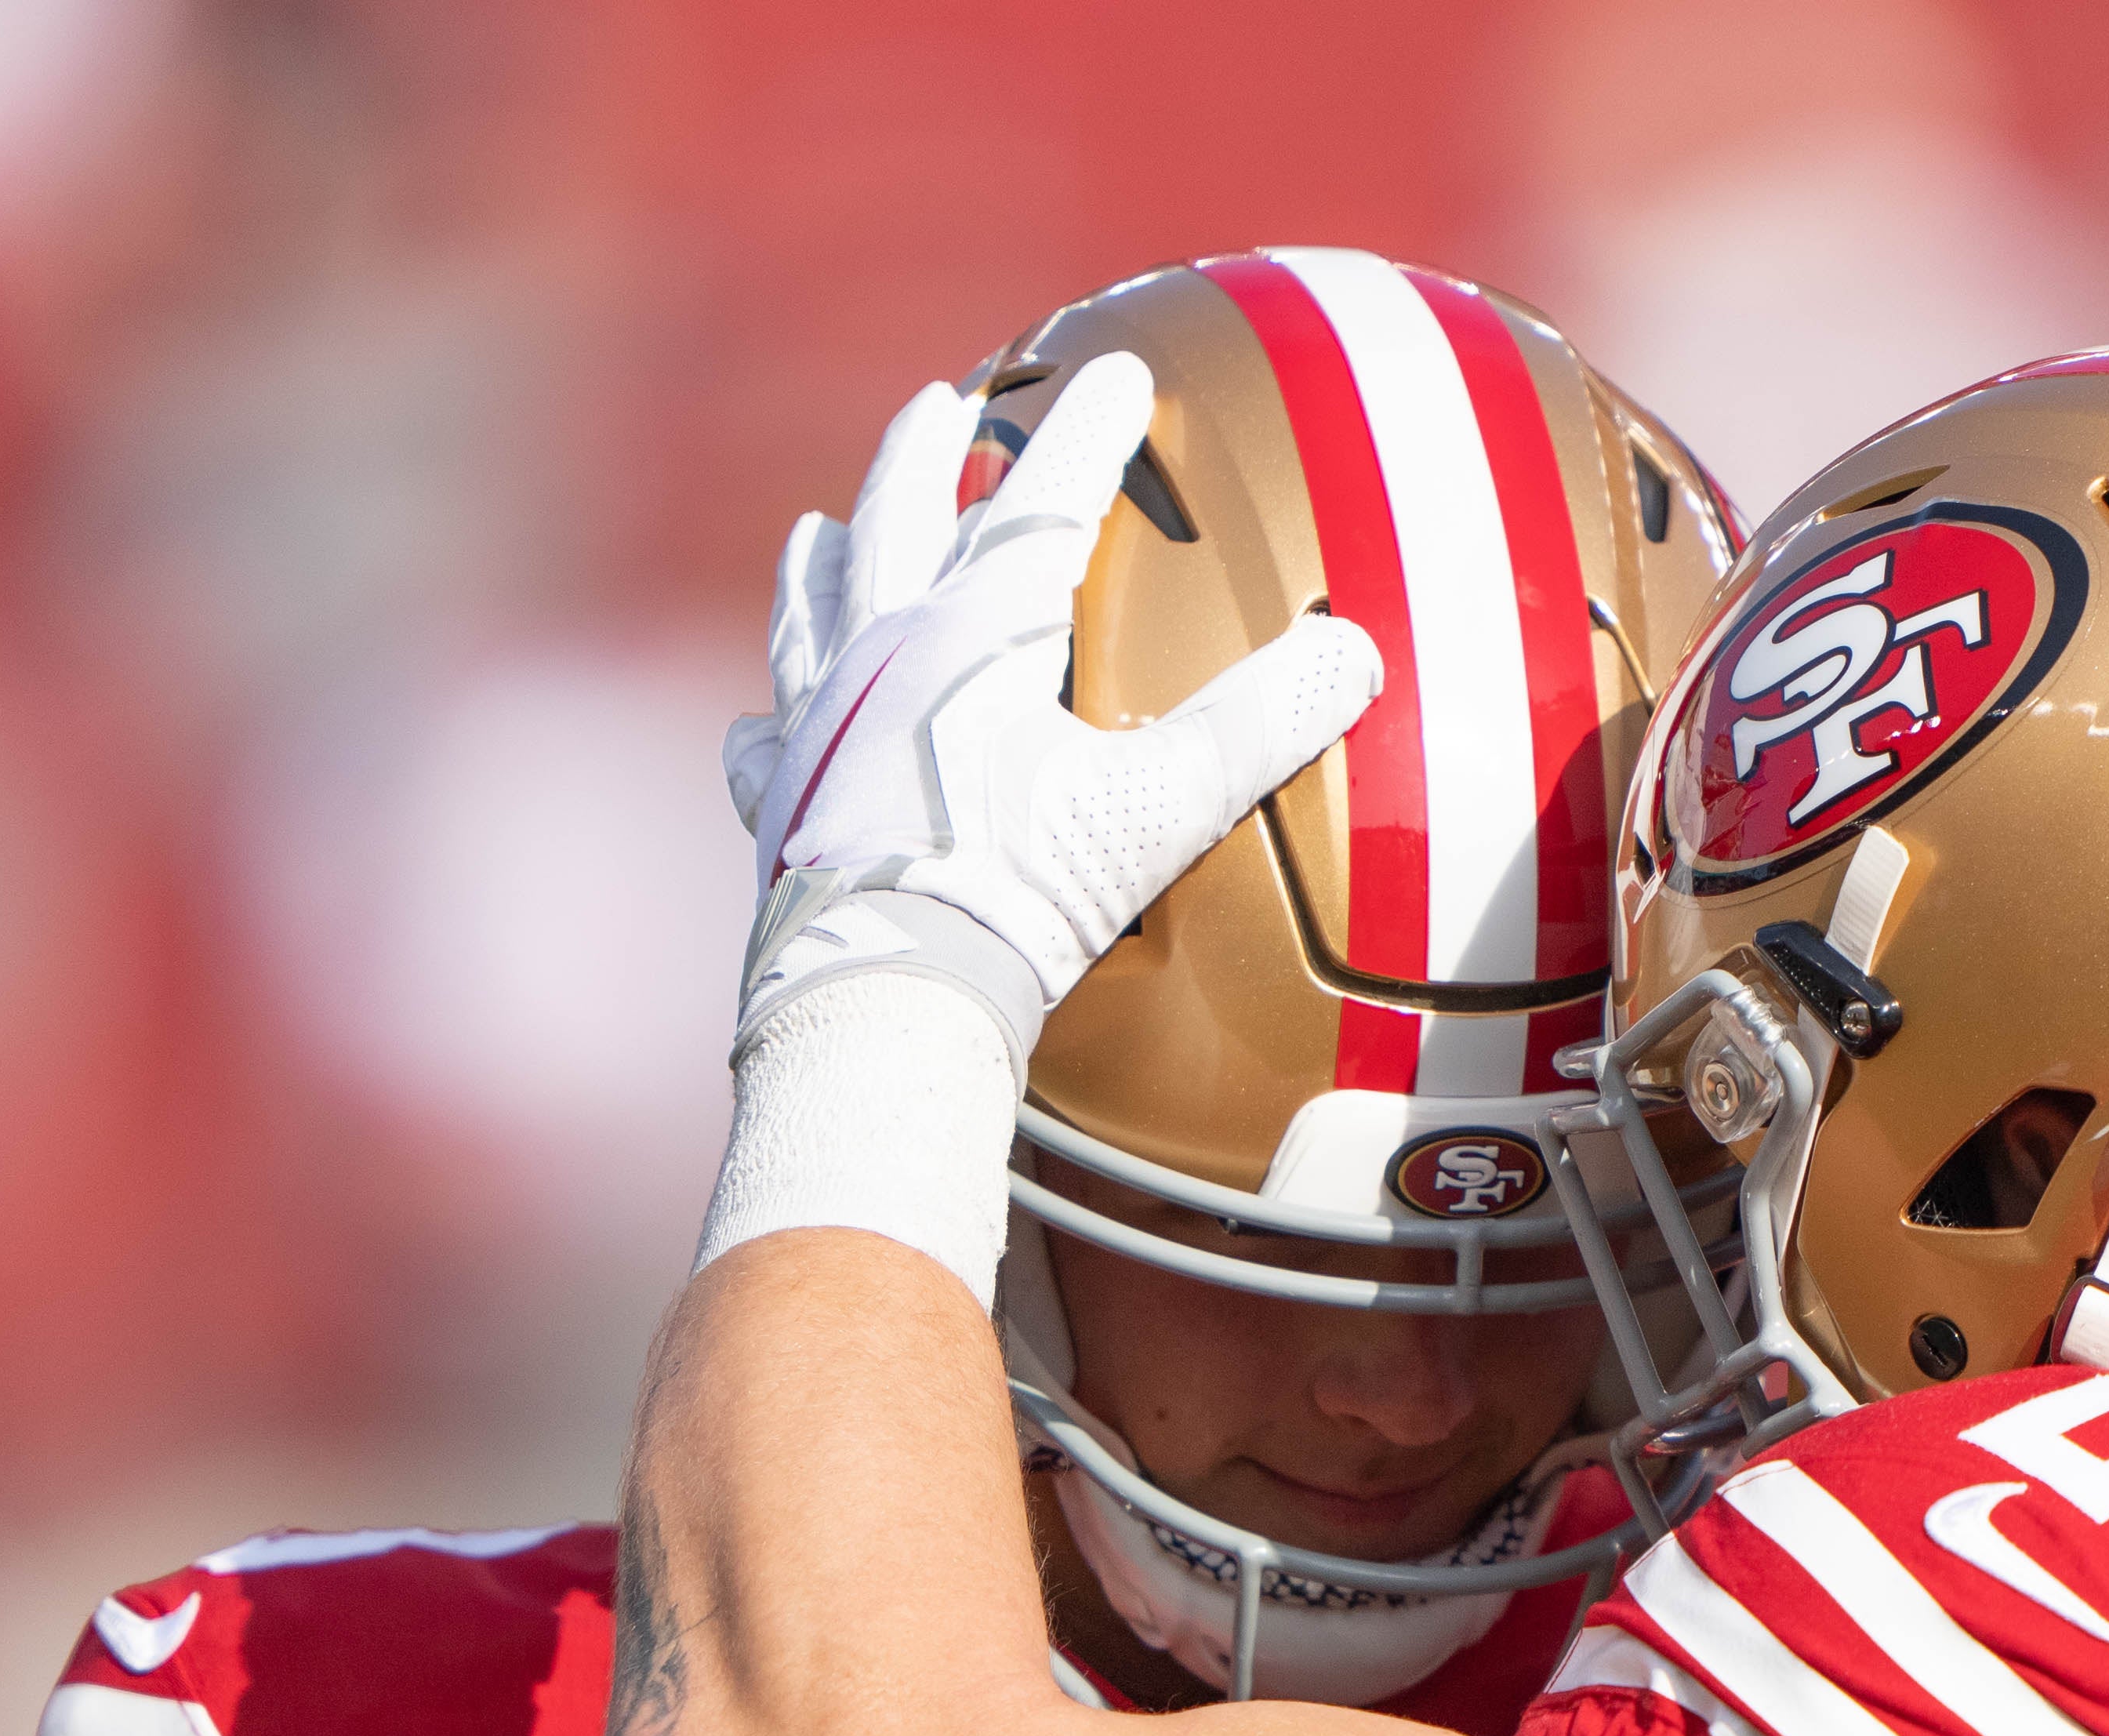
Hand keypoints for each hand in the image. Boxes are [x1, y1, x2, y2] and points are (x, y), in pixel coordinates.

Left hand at [728, 353, 1377, 1043]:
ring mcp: (819, 726)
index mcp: (976, 632)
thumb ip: (1259, 729)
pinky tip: (755, 727)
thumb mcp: (1160, 806)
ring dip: (823, 561)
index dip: (1090, 435)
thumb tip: (1353, 655)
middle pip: (899, 520)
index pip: (1043, 503)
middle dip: (925, 455)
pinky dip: (767, 728)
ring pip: (813, 613)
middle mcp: (883, 654)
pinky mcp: (784, 806)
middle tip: (939, 408)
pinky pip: (766, 749)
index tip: (1119, 374)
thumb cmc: (1024, 891)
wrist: (894, 988)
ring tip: (819, 529)